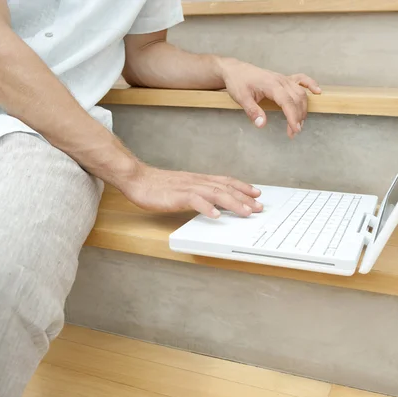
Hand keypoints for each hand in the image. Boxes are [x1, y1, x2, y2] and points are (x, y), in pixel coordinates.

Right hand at [119, 165, 262, 218]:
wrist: (138, 179)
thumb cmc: (158, 185)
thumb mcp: (183, 188)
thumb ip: (198, 193)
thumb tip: (212, 203)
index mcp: (199, 180)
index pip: (226, 181)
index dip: (242, 187)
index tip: (256, 193)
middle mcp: (197, 181)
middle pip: (226, 188)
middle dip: (244, 198)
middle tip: (259, 207)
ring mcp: (188, 188)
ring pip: (216, 194)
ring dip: (233, 203)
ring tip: (245, 212)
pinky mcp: (177, 195)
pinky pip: (195, 201)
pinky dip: (207, 208)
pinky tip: (215, 215)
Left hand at [219, 59, 320, 137]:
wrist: (235, 70)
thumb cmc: (238, 83)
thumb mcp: (241, 98)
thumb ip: (252, 111)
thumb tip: (262, 124)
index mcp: (271, 85)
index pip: (287, 102)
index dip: (292, 116)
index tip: (294, 130)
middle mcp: (281, 80)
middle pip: (297, 98)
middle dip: (298, 117)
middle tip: (293, 132)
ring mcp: (284, 78)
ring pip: (301, 93)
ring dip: (303, 108)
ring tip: (299, 123)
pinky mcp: (284, 78)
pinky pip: (301, 79)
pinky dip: (310, 85)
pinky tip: (317, 92)